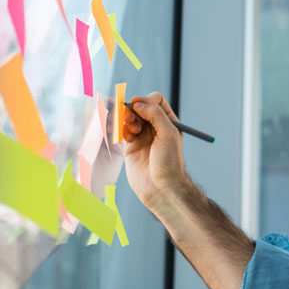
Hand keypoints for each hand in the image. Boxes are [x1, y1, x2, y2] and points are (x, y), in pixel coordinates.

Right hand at [122, 91, 187, 211]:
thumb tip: (138, 103)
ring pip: (128, 117)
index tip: (138, 107)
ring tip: (130, 130)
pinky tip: (123, 137)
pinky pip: (121, 130)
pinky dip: (118, 129)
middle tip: (130, 119)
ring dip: (125, 119)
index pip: (155, 100)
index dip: (145, 100)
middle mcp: (155, 126)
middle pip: (139, 107)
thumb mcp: (168, 134)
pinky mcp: (130, 146)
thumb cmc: (169, 162)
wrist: (160, 188)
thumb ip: (155, 115)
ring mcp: (142, 136)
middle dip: (131, 109)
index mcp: (168, 121)